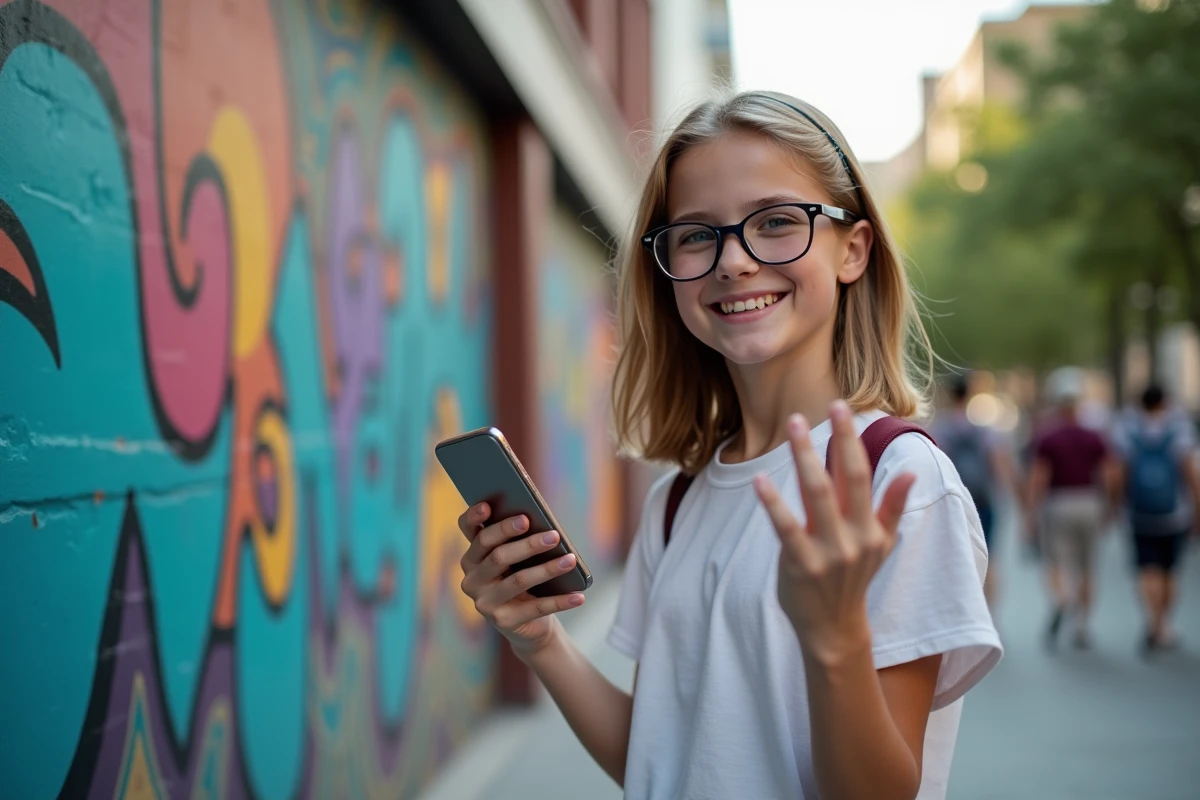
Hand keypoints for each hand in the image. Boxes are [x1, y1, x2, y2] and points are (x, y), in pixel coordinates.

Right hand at [456, 503, 585, 659]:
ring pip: (518, 580)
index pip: (467, 530)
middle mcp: (472, 578)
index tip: (489, 505)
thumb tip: (546, 525)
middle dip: (527, 544)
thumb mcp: (519, 559)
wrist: (529, 623)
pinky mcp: (503, 621)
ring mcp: (484, 602)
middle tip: (553, 535)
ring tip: (571, 560)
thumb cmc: (525, 578)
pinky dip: (560, 601)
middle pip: (498, 555)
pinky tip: (578, 596)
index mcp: (473, 555)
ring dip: (548, 569)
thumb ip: (520, 540)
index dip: (474, 517)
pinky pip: (536, 608)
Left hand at [753, 402, 915, 662]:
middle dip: (837, 439)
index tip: (843, 406)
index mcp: (871, 527)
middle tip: (825, 405)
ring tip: (793, 425)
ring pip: (817, 495)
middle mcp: (854, 536)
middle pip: (846, 478)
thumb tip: (911, 473)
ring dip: (805, 458)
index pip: (863, 474)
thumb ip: (893, 508)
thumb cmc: (853, 578)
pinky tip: (760, 480)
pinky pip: (786, 527)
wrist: (834, 628)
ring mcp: (828, 551)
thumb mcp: (881, 545)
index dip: (852, 440)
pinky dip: (774, 503)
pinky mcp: (801, 564)